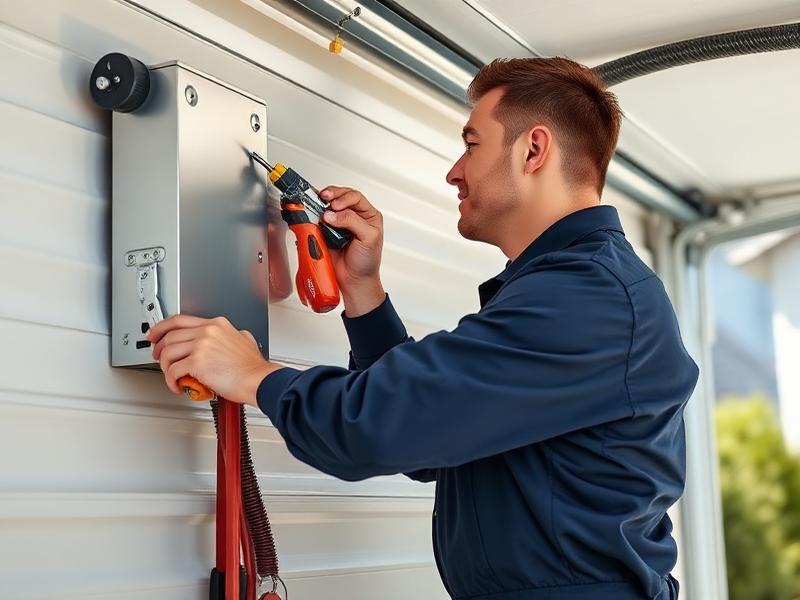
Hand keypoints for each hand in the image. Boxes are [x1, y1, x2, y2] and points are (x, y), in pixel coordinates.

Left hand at [146, 315, 283, 406]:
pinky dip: (171, 380)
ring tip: (170, 375)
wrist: (258, 380)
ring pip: (168, 352)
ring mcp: (201, 345)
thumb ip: (232, 335)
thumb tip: (227, 339)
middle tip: (157, 356)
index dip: (163, 327)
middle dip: (158, 347)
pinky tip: (177, 386)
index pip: (181, 320)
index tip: (156, 334)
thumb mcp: (244, 339)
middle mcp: (207, 331)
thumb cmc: (253, 367)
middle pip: (170, 335)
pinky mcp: (197, 362)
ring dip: (165, 366)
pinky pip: (173, 370)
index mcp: (216, 324)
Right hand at [319, 186, 385, 316]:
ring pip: (328, 206)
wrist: (354, 281)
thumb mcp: (368, 238)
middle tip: (324, 199)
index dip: (345, 198)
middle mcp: (353, 216)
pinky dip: (313, 216)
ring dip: (321, 204)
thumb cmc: (367, 262)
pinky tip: (313, 216)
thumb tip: (333, 215)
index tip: (336, 206)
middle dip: (331, 195)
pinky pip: (318, 220)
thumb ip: (353, 222)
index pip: (355, 197)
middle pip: (340, 196)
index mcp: (368, 215)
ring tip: (318, 207)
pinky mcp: (325, 232)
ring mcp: (338, 224)